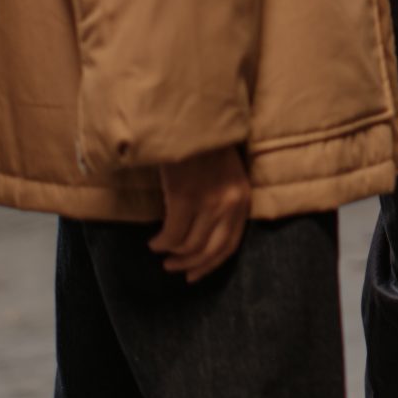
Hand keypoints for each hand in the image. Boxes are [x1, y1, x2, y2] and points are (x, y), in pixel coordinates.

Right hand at [151, 145, 251, 282]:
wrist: (193, 121)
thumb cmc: (206, 148)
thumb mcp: (227, 176)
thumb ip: (223, 202)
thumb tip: (204, 232)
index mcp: (243, 199)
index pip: (231, 244)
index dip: (211, 264)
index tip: (195, 275)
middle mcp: (230, 204)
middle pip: (211, 250)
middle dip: (191, 264)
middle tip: (173, 268)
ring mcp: (209, 202)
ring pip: (189, 245)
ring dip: (173, 253)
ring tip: (160, 251)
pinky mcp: (185, 197)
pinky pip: (172, 234)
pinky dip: (161, 242)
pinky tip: (154, 241)